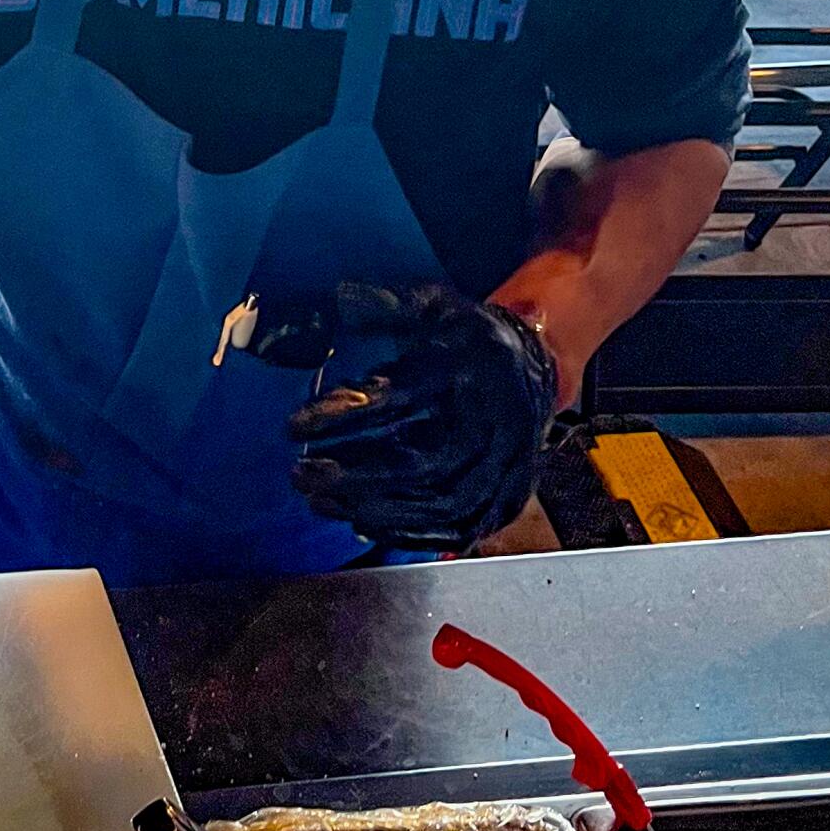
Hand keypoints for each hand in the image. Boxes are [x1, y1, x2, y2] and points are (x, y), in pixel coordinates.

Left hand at [272, 282, 558, 551]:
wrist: (536, 367)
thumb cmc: (469, 337)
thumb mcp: (435, 306)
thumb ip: (388, 305)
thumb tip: (340, 298)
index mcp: (468, 370)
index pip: (396, 399)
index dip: (341, 415)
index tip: (292, 426)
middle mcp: (493, 423)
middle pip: (420, 465)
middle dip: (353, 476)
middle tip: (299, 473)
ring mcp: (506, 467)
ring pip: (438, 504)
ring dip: (372, 509)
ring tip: (318, 501)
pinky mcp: (508, 498)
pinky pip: (457, 529)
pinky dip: (406, 532)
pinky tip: (361, 523)